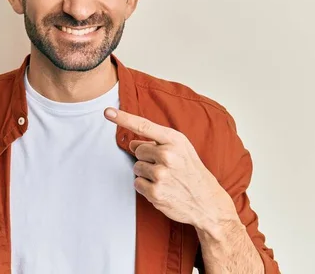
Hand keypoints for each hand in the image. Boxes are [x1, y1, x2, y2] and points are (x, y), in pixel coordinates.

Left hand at [104, 108, 237, 231]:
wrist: (207, 201)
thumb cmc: (191, 171)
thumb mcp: (181, 149)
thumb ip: (156, 142)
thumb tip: (132, 143)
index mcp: (174, 140)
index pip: (143, 126)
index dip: (123, 118)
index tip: (107, 112)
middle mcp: (168, 155)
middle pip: (137, 151)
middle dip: (146, 158)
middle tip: (165, 167)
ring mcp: (162, 174)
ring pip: (136, 168)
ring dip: (146, 174)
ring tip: (166, 179)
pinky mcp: (156, 192)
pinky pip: (137, 184)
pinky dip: (146, 187)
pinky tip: (162, 189)